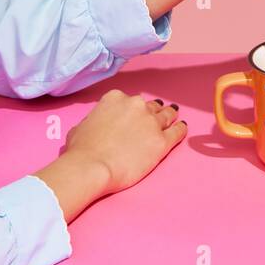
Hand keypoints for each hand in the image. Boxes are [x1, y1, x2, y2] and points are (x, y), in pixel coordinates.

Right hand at [63, 88, 186, 192]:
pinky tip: (182, 127)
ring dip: (170, 115)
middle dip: (153, 111)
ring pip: (166, 115)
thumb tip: (97, 125)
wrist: (92, 166)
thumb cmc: (81, 150)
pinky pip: (177, 132)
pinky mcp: (161, 141)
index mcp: (115, 98)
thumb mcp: (81, 125)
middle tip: (157, 114)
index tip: (133, 115)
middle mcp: (136, 105)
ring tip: (174, 115)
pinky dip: (181, 129)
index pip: (129, 100)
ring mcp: (151, 122)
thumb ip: (95, 120)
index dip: (132, 109)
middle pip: (150, 106)